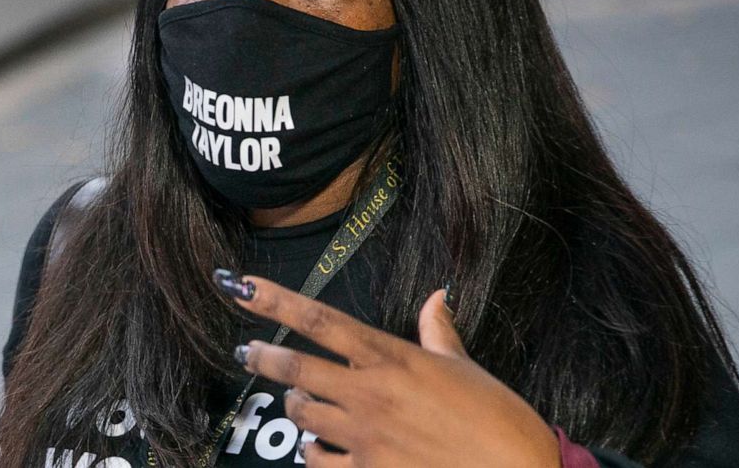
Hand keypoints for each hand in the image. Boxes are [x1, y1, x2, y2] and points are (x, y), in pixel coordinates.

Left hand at [223, 273, 560, 466]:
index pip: (320, 320)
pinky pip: (316, 462)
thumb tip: (437, 296)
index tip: (241, 288)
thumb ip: (438, 331)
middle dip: (262, 356)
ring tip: (301, 401)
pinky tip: (320, 448)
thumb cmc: (497, 418)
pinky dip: (312, 452)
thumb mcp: (465, 367)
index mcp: (390, 357)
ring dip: (296, 405)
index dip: (275, 301)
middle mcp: (369, 392)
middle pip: (294, 367)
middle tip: (245, 352)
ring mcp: (364, 437)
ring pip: (301, 414)